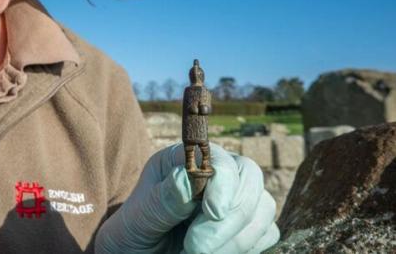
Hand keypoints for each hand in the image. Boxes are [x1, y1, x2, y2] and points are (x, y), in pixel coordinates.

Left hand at [95, 143, 279, 253]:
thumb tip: (186, 177)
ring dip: (237, 239)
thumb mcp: (140, 215)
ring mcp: (236, 199)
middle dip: (231, 218)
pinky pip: (266, 234)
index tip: (213, 212)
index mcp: (187, 159)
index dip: (224, 183)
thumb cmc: (135, 230)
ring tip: (197, 253)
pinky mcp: (248, 228)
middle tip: (197, 247)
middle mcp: (217, 174)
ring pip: (263, 209)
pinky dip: (246, 248)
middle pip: (250, 179)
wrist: (138, 253)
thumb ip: (164, 199)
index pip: (220, 158)